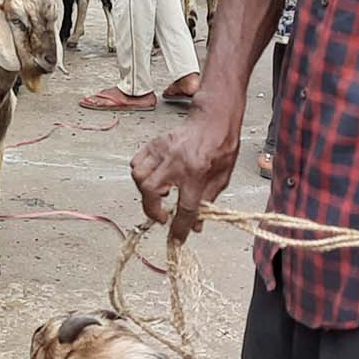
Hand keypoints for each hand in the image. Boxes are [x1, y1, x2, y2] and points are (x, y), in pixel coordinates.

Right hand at [131, 115, 236, 241]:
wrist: (214, 120)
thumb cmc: (220, 146)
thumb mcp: (221, 179)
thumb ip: (207, 202)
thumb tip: (195, 225)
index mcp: (196, 173)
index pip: (185, 208)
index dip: (179, 228)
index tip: (176, 238)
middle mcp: (175, 162)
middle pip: (152, 191)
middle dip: (152, 209)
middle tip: (161, 216)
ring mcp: (162, 151)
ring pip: (139, 176)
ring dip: (145, 191)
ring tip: (159, 194)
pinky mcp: (154, 144)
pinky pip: (137, 162)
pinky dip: (140, 174)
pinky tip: (152, 178)